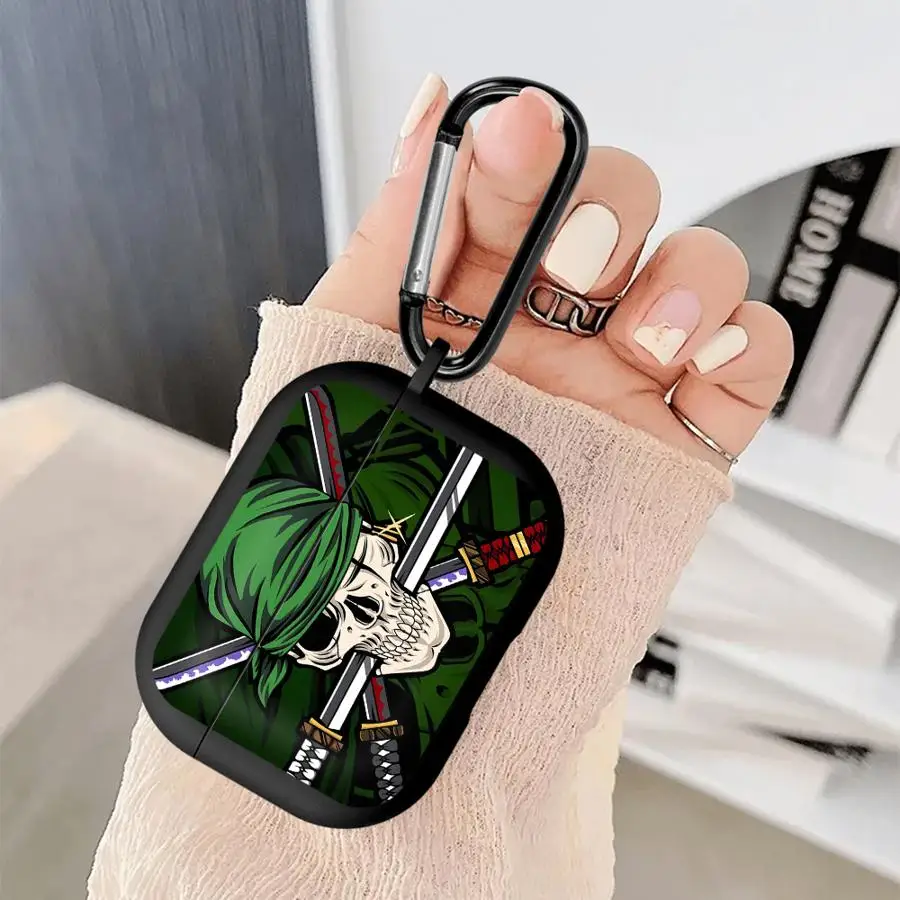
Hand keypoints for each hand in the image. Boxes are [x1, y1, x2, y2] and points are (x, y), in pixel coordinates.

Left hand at [307, 74, 792, 469]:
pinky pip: (749, 358)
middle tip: (566, 265)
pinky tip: (688, 361)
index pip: (520, 183)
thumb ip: (392, 236)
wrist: (422, 627)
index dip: (524, 149)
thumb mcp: (345, 353)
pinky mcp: (677, 437)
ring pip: (696, 268)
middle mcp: (552, 327)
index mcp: (474, 296)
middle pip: (620, 208)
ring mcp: (619, 378)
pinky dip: (742, 338)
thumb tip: (427, 116)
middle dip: (604, 212)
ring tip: (634, 334)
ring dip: (683, 274)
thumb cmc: (369, 502)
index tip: (515, 142)